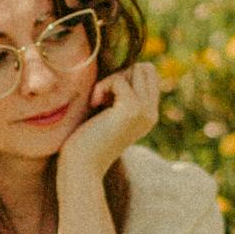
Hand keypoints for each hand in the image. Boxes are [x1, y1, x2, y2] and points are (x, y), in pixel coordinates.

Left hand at [54, 59, 160, 180]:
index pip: (150, 75)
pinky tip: (94, 104)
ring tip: (98, 101)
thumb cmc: (87, 140)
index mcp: (149, 115)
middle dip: (122, 74)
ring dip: (112, 79)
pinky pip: (119, 80)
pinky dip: (102, 87)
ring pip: (137, 69)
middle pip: (147, 68)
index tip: (109, 96)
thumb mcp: (108, 115)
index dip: (126, 77)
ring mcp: (145, 112)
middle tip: (105, 95)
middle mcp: (152, 113)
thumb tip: (126, 67)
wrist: (82, 167)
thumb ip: (120, 95)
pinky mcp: (132, 110)